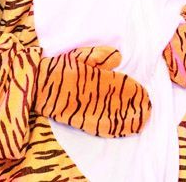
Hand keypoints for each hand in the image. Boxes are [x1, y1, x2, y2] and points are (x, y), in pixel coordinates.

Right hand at [34, 46, 150, 136]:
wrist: (36, 84)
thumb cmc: (60, 68)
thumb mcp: (79, 55)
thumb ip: (99, 55)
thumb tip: (118, 57)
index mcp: (92, 77)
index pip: (117, 85)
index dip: (132, 91)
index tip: (145, 94)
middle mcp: (91, 95)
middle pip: (117, 102)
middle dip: (134, 107)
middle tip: (149, 110)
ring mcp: (85, 109)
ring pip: (111, 116)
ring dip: (128, 119)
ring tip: (143, 121)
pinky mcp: (79, 120)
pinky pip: (98, 126)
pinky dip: (113, 129)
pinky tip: (124, 130)